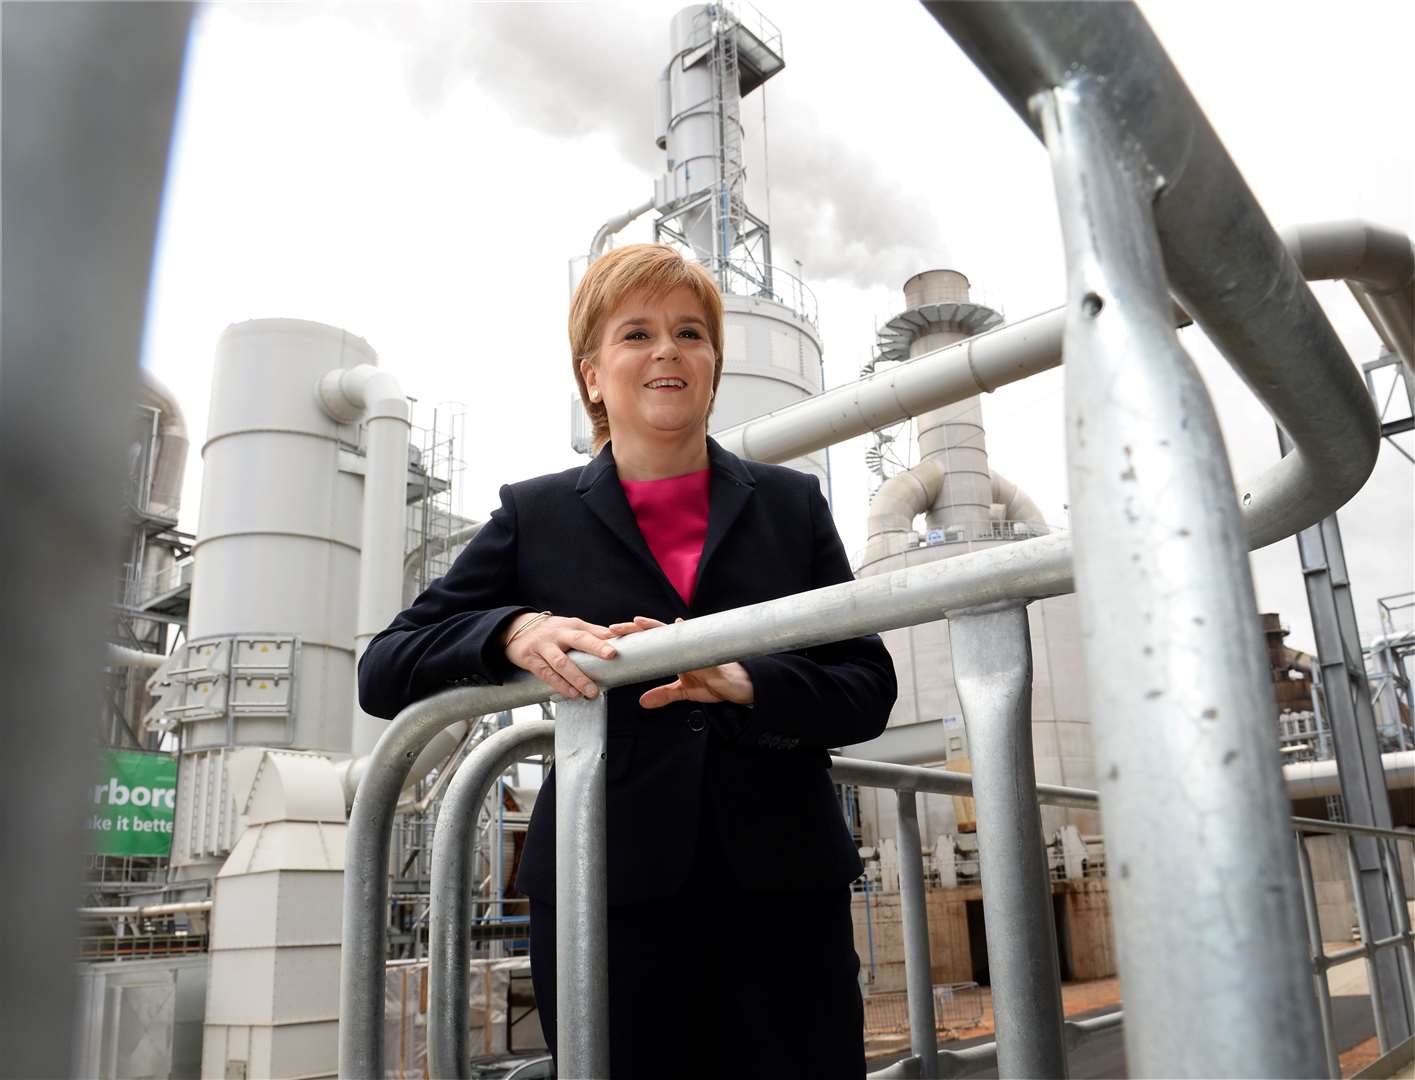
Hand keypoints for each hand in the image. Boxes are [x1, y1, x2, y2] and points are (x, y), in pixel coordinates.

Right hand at [502, 613, 617, 699]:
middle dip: (595, 647)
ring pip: (562, 662)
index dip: (606, 636)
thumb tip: (616, 640)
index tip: (620, 644)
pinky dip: (560, 685)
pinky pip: (546, 674)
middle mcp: (559, 633)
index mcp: (572, 625)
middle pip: (578, 639)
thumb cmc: (551, 631)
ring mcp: (544, 646)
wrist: (515, 629)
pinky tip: (572, 693)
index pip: (592, 630)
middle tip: (611, 655)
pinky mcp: (530, 659)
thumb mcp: (569, 627)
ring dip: (578, 677)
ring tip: (591, 691)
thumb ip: (592, 633)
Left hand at [607, 616, 754, 708]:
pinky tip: (676, 625)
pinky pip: (692, 644)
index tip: (612, 638)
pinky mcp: (706, 655)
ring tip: (636, 622)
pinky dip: (684, 635)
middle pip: (655, 632)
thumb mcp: (684, 691)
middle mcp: (684, 645)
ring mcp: (695, 647)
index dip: (633, 638)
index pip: (650, 641)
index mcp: (676, 652)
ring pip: (670, 632)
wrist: (740, 686)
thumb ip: (664, 694)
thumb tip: (643, 702)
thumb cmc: (715, 682)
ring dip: (653, 626)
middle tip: (612, 628)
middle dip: (634, 629)